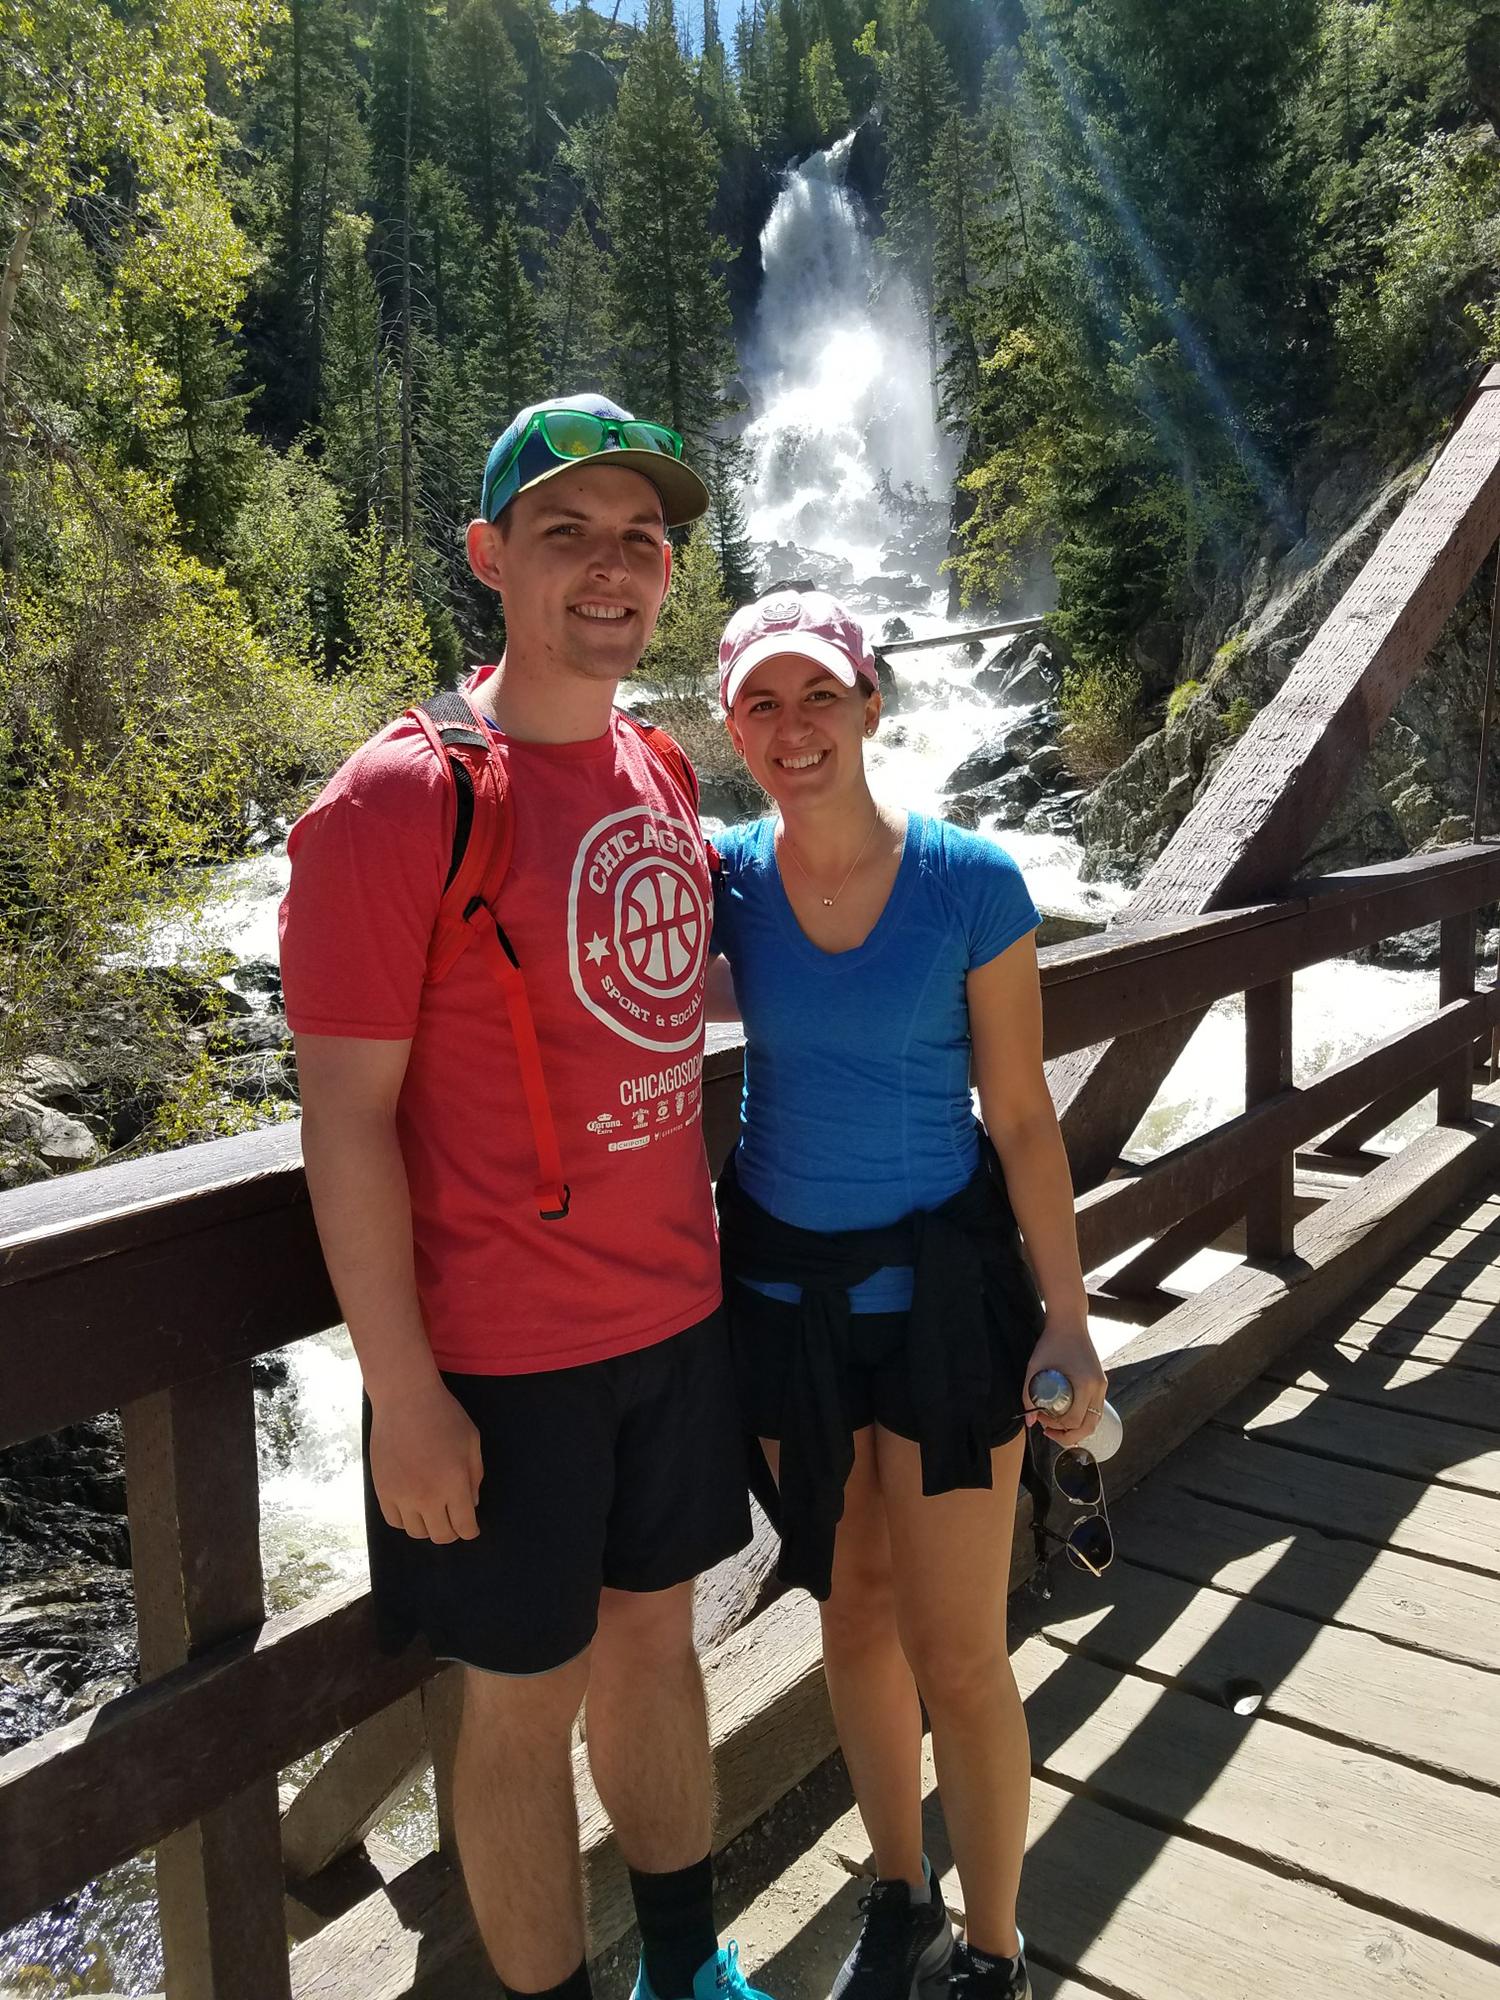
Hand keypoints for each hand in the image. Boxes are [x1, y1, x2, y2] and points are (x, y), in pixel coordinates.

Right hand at [369, 1380, 483, 1541]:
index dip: (471, 1530)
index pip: (465, 1527)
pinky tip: (412, 1507)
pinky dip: (406, 1520)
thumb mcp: (471, 1442)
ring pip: (416, 1532)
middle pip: (441, 1535)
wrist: (405, 1399)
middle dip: (452, 1531)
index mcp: (454, 1484)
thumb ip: (475, 1476)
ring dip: (428, 1527)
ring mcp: (402, 1496)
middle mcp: (428, 1496)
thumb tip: (471, 1504)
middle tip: (453, 1519)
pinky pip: (394, 1521)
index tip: (471, 1526)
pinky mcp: (382, 1490)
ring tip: (432, 1511)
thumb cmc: (444, 1416)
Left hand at [1022, 1320, 1107, 1448]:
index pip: (1074, 1420)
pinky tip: (1066, 1413)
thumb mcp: (1034, 1368)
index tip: (1041, 1420)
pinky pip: (1095, 1409)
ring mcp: (1102, 1385)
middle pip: (1089, 1427)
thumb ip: (1029, 1396)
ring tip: (1057, 1424)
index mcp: (1084, 1384)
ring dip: (1076, 1427)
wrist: (1069, 1322)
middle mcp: (1098, 1387)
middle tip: (1049, 1431)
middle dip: (1069, 1435)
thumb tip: (1029, 1422)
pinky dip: (1083, 1416)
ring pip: (1094, 1420)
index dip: (1056, 1427)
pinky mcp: (1101, 1382)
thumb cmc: (1050, 1343)